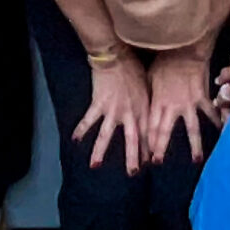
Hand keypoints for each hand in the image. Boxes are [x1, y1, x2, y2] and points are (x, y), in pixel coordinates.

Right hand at [75, 48, 148, 173]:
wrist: (116, 55)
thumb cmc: (134, 67)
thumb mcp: (148, 84)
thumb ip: (149, 101)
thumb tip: (155, 112)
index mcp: (143, 108)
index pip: (147, 134)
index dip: (148, 149)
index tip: (148, 163)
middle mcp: (129, 113)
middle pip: (132, 140)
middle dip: (133, 158)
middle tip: (132, 173)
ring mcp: (112, 110)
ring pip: (106, 135)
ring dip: (100, 152)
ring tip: (94, 166)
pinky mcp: (98, 104)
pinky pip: (88, 120)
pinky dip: (80, 130)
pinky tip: (74, 140)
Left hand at [145, 47, 216, 165]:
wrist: (185, 48)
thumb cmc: (164, 60)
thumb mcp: (150, 77)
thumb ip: (149, 94)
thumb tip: (143, 106)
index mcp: (158, 101)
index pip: (150, 126)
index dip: (146, 141)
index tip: (143, 153)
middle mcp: (173, 106)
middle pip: (165, 131)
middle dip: (160, 148)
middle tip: (157, 164)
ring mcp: (189, 103)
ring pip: (192, 129)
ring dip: (194, 146)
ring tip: (197, 160)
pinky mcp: (203, 97)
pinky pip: (210, 112)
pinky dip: (216, 122)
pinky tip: (221, 132)